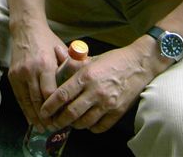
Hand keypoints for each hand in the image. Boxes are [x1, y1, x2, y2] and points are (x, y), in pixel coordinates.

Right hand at [8, 22, 68, 131]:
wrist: (26, 29)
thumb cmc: (48, 40)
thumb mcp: (62, 51)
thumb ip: (70, 67)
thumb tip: (81, 84)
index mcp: (45, 65)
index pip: (50, 93)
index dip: (55, 109)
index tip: (62, 118)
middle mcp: (31, 70)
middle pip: (38, 100)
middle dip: (45, 117)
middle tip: (53, 129)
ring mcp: (19, 74)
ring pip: (27, 101)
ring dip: (34, 117)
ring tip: (42, 128)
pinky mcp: (12, 75)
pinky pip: (19, 97)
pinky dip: (25, 109)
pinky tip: (30, 118)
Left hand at [41, 41, 156, 133]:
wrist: (139, 64)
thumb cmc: (113, 60)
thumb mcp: (90, 58)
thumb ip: (72, 62)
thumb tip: (57, 54)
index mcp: (86, 76)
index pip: (62, 95)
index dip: (49, 106)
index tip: (43, 111)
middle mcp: (95, 91)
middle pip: (71, 113)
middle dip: (58, 120)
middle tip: (53, 122)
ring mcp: (107, 103)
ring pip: (84, 122)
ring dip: (74, 125)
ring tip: (69, 122)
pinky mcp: (118, 112)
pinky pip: (100, 127)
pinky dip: (91, 128)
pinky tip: (87, 122)